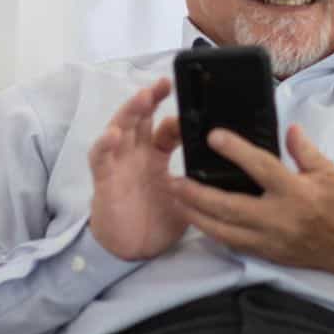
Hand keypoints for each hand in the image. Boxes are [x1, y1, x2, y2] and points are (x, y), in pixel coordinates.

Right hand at [88, 78, 186, 260]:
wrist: (133, 250)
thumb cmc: (158, 222)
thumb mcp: (187, 198)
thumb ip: (201, 181)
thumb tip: (233, 170)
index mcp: (156, 156)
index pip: (166, 129)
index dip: (178, 120)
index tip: (196, 113)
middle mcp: (136, 154)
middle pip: (141, 118)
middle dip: (152, 99)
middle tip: (165, 82)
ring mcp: (118, 163)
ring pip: (120, 128)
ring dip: (130, 112)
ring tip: (143, 97)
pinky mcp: (104, 179)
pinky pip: (100, 158)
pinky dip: (104, 144)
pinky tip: (113, 134)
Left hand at [166, 125, 333, 299]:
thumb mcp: (328, 172)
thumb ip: (304, 150)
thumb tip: (289, 129)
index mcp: (294, 192)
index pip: (261, 167)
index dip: (236, 150)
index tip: (213, 136)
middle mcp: (277, 217)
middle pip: (229, 206)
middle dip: (197, 195)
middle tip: (173, 181)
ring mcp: (269, 239)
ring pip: (224, 230)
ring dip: (196, 216)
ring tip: (175, 201)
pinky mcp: (266, 253)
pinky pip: (232, 243)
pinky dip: (213, 232)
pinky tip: (197, 221)